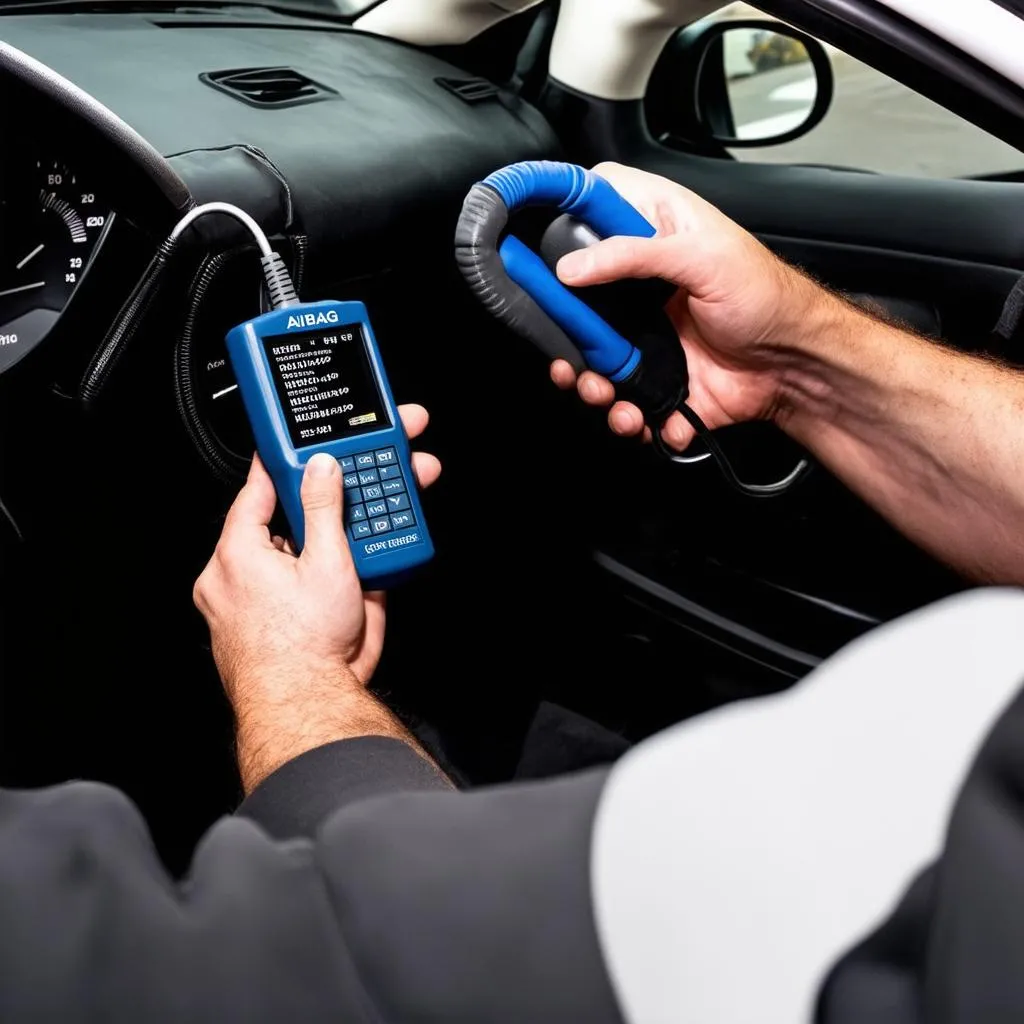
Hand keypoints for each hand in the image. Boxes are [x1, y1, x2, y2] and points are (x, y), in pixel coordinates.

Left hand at [193, 404, 441, 791]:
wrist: (309, 707)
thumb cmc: (301, 647)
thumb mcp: (325, 562)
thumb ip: (325, 509)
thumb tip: (322, 470)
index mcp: (236, 553)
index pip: (257, 492)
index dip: (282, 468)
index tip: (296, 449)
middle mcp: (237, 578)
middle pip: (286, 526)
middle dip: (326, 509)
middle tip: (355, 493)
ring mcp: (256, 606)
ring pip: (299, 557)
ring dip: (335, 542)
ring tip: (370, 533)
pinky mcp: (278, 628)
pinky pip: (304, 589)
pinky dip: (331, 576)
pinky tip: (366, 569)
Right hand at [551, 162, 830, 450]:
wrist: (794, 365)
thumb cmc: (765, 295)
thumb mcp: (702, 255)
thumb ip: (634, 253)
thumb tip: (573, 266)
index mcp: (650, 235)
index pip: (588, 213)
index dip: (560, 226)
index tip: (539, 253)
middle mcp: (638, 284)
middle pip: (575, 301)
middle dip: (563, 334)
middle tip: (565, 354)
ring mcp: (642, 334)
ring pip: (590, 359)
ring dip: (588, 384)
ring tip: (603, 393)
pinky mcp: (653, 378)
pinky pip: (623, 400)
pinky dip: (624, 416)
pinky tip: (638, 416)